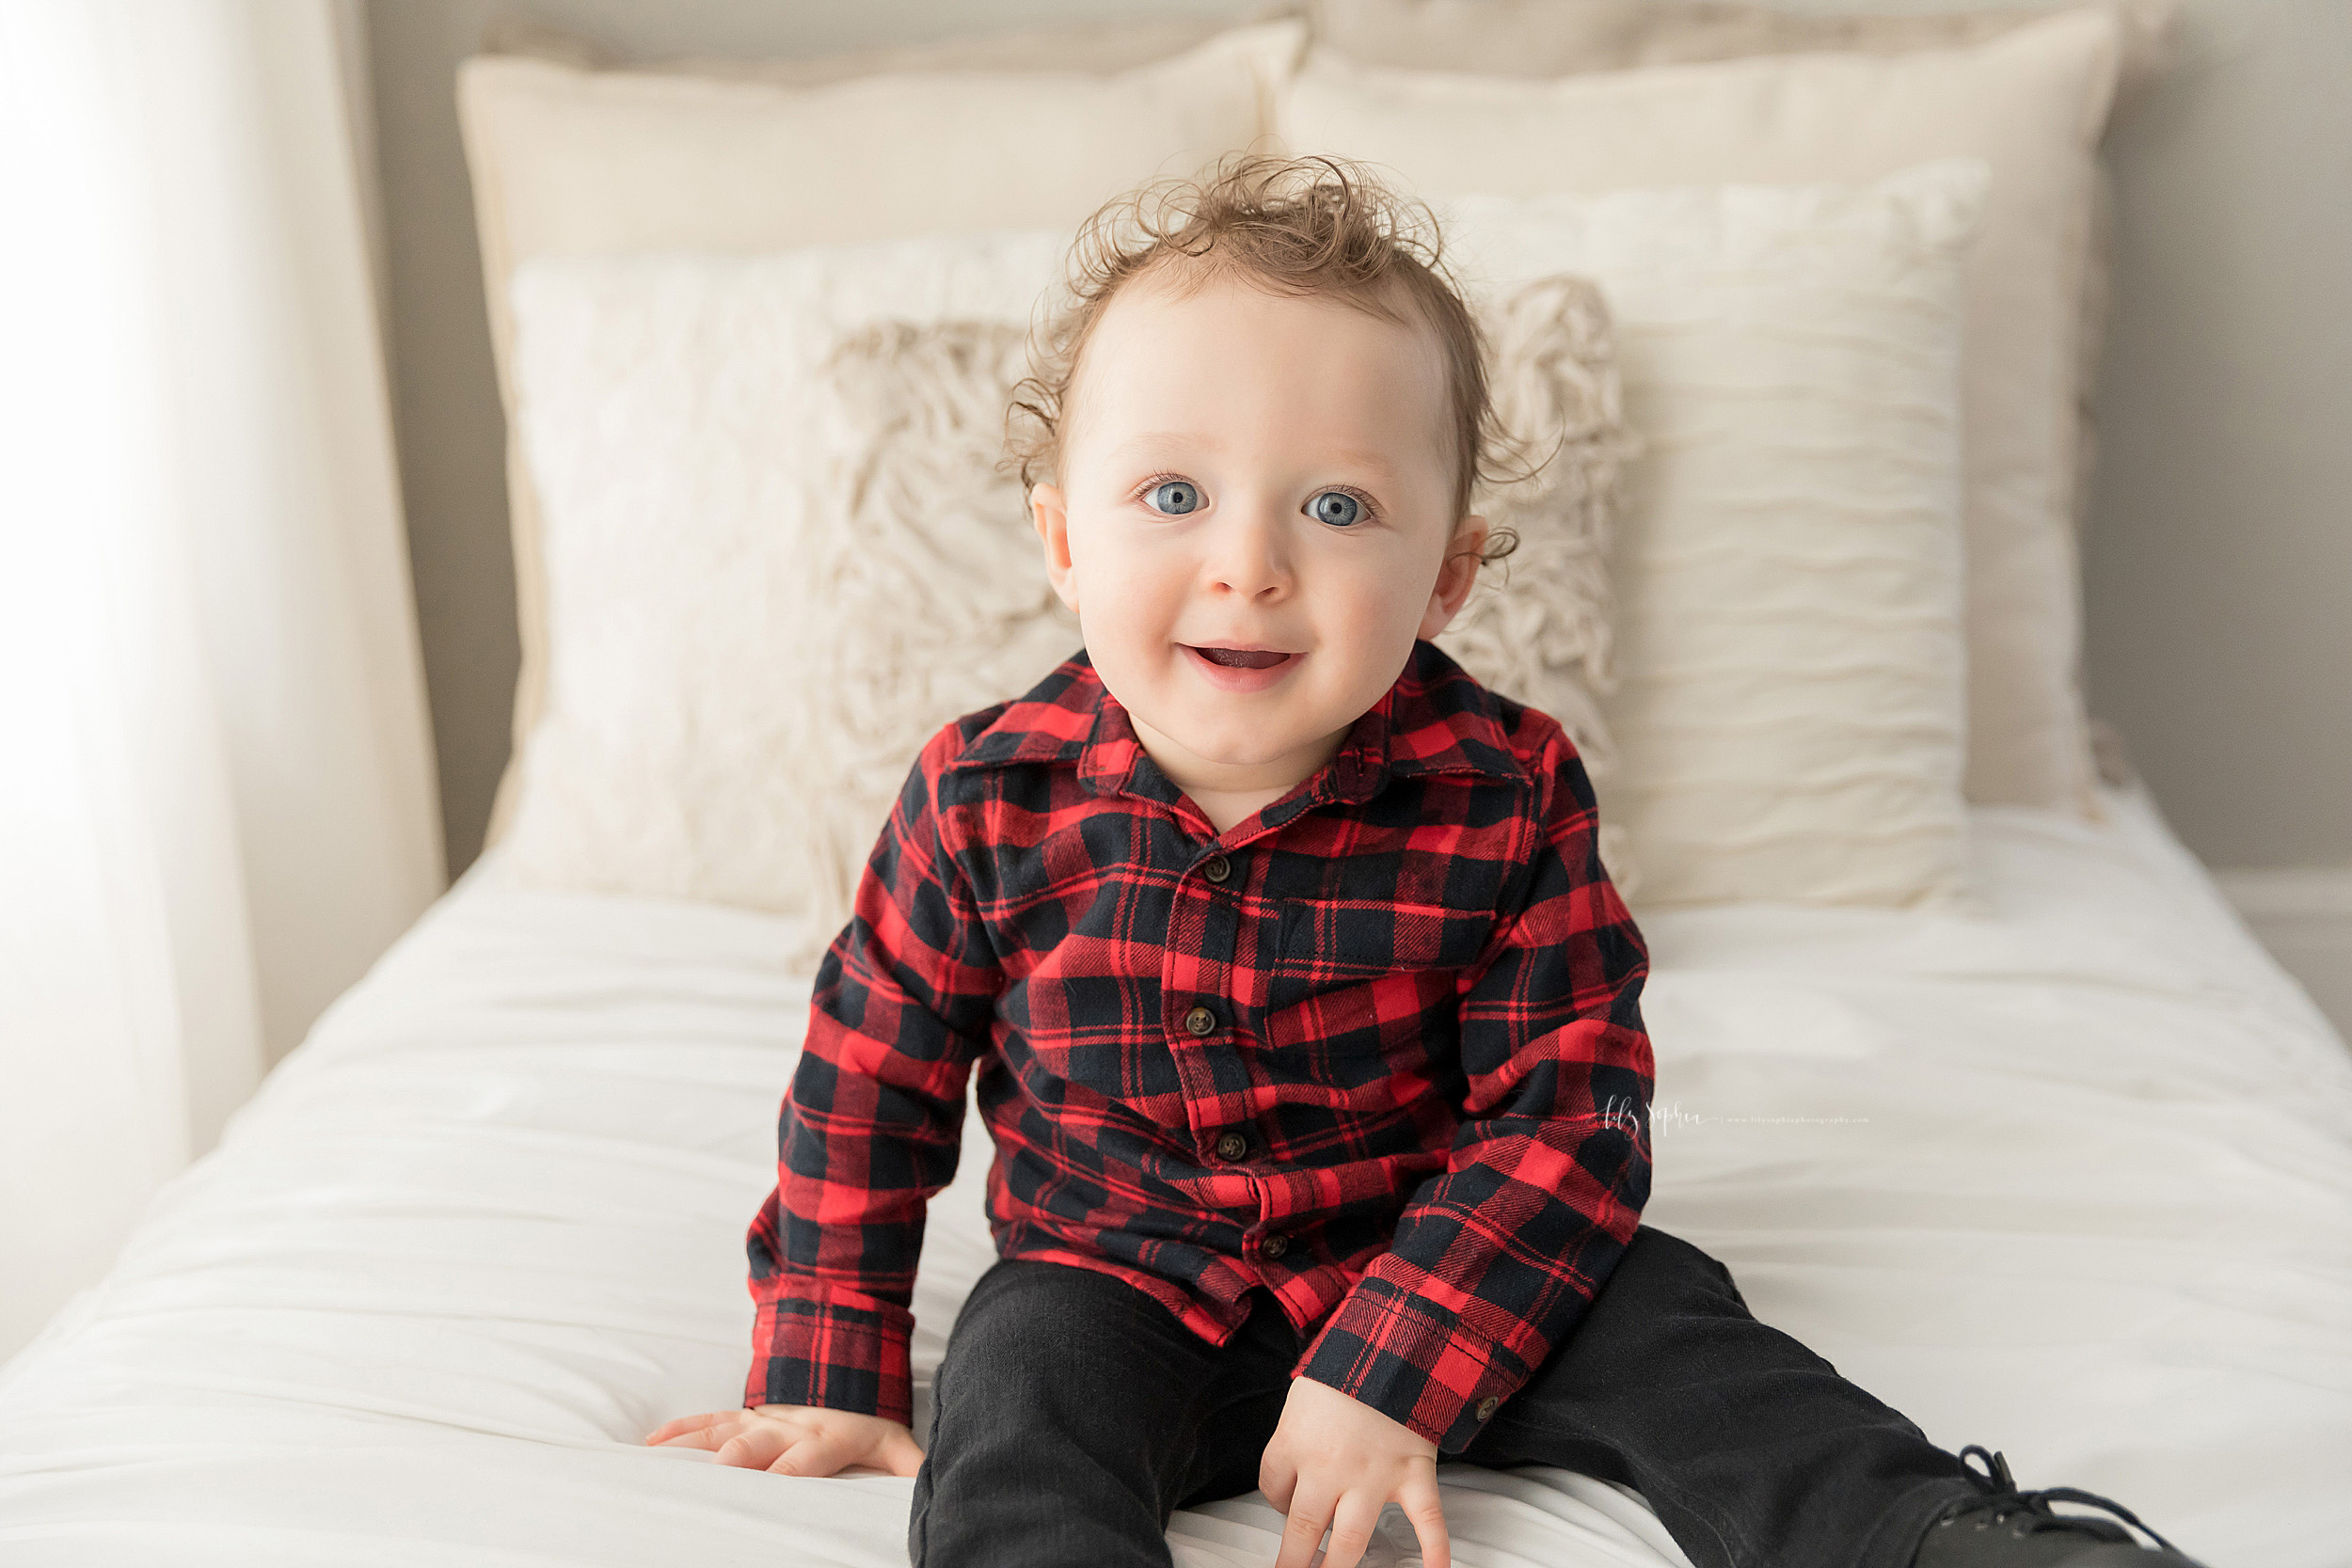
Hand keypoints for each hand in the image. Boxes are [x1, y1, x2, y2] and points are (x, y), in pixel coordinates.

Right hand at [643, 1403, 924, 1477]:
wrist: (862, 1389)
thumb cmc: (879, 1434)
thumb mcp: (902, 1453)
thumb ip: (913, 1472)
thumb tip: (932, 1489)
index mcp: (838, 1436)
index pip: (813, 1453)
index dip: (793, 1468)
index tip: (775, 1484)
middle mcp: (799, 1423)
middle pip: (765, 1437)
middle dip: (742, 1453)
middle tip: (720, 1470)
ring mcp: (771, 1417)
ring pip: (730, 1425)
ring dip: (698, 1439)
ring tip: (664, 1454)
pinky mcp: (751, 1417)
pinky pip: (713, 1421)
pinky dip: (683, 1429)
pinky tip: (655, 1441)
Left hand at [1259, 1376, 1449, 1567]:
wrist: (1393, 1340)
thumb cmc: (1345, 1362)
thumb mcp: (1302, 1394)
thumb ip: (1297, 1434)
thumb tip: (1296, 1473)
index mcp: (1295, 1442)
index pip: (1272, 1487)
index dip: (1275, 1499)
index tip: (1283, 1504)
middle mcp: (1329, 1469)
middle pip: (1301, 1530)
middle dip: (1293, 1562)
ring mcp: (1373, 1477)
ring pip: (1350, 1540)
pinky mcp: (1413, 1474)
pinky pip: (1426, 1520)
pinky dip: (1434, 1550)